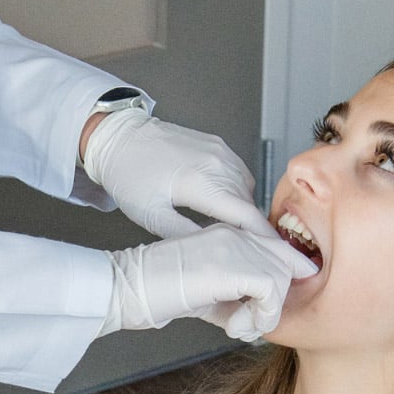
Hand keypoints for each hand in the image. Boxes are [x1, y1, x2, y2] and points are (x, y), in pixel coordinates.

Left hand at [80, 109, 269, 240]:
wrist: (118, 136)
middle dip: (255, 230)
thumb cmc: (128, 174)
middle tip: (254, 255)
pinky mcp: (218, 145)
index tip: (275, 257)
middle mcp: (216, 163)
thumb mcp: (150, 214)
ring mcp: (220, 151)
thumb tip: (212, 253)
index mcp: (200, 181)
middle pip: (250, 204)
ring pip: (247, 189)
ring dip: (245, 211)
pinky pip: (239, 173)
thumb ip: (185, 235)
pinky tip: (224, 206)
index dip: (264, 239)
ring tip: (235, 234)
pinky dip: (238, 192)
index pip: (247, 216)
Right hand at [101, 222, 315, 340]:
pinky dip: (262, 317)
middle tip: (247, 326)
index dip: (281, 285)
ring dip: (266, 314)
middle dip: (274, 302)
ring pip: (281, 278)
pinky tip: (235, 328)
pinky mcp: (231, 266)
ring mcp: (233, 246)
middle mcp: (235, 232)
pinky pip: (270, 291)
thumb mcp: (208, 295)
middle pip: (286, 264)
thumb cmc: (159, 293)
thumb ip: (238, 300)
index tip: (263, 313)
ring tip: (238, 328)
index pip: (278, 250)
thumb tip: (263, 320)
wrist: (126, 288)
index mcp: (229, 232)